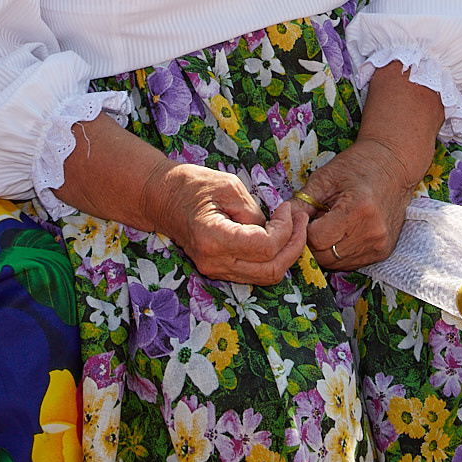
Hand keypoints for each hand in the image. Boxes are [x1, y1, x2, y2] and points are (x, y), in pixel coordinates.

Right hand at [146, 162, 305, 283]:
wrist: (159, 197)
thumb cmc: (191, 185)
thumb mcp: (228, 186)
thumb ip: (254, 212)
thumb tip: (273, 229)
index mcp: (214, 239)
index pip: (265, 247)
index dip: (285, 229)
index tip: (287, 208)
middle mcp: (214, 262)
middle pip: (270, 270)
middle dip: (294, 246)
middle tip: (301, 220)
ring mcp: (215, 270)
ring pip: (265, 276)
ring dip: (286, 254)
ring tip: (294, 227)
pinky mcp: (218, 269)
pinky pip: (254, 273)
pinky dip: (271, 258)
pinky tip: (277, 236)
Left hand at [299, 136, 423, 271]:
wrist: (394, 165)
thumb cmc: (358, 166)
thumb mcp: (325, 178)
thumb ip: (301, 202)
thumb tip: (279, 221)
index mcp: (357, 210)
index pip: (316, 239)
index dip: (303, 230)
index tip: (303, 216)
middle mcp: (372, 233)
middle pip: (325, 256)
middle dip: (311, 243)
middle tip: (312, 222)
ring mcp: (379, 245)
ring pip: (336, 263)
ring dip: (325, 249)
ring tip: (327, 225)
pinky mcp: (383, 252)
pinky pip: (350, 263)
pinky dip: (339, 252)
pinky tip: (340, 232)